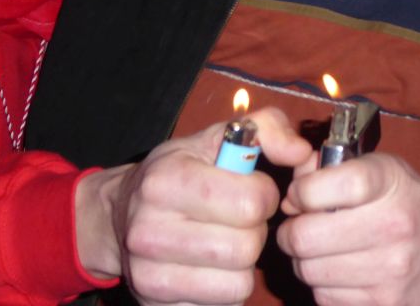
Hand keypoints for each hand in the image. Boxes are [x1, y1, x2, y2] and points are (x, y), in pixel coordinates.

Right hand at [75, 107, 310, 304]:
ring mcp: (150, 277)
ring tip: (226, 242)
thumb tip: (301, 152)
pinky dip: (226, 289)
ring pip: (238, 283)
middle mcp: (150, 231)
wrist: (118, 216)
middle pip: (246, 247)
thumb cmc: (178, 172)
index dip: (264, 195)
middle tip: (239, 220)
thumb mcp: (216, 137)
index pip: (251, 202)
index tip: (251, 190)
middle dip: (254, 231)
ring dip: (243, 263)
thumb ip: (265, 129)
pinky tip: (211, 267)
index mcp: (166, 180)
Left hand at [277, 154, 419, 305]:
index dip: (298, 194)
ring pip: (310, 273)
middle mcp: (391, 226)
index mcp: (386, 182)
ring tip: (324, 251)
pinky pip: (327, 300)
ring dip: (306, 262)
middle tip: (300, 229)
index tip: (302, 197)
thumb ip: (329, 169)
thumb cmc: (410, 199)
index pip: (315, 190)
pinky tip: (343, 273)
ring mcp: (391, 272)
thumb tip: (288, 197)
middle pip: (304, 238)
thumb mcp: (379, 167)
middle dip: (292, 233)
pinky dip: (326, 287)